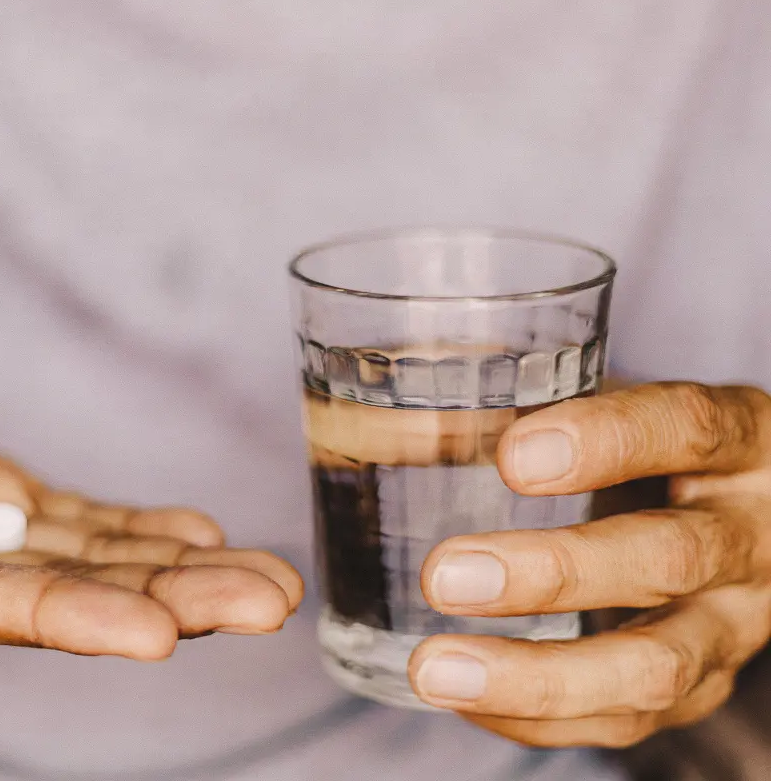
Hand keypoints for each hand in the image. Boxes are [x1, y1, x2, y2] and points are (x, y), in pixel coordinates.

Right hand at [0, 357, 301, 659]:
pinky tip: (202, 535)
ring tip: (273, 581)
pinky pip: (74, 522)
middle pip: (62, 598)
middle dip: (168, 604)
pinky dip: (138, 531)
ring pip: (87, 562)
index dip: (66, 619)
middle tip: (270, 603)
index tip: (160, 636)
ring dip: (181, 574)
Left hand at [409, 382, 770, 745]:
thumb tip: (384, 411)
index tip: (514, 455)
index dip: (608, 441)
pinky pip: (625, 721)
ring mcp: (734, 624)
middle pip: (668, 557)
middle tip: (444, 575)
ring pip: (654, 667)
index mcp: (737, 440)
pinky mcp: (699, 687)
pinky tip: (462, 697)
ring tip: (433, 667)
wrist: (736, 515)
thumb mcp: (611, 403)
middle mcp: (749, 535)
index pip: (686, 427)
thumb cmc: (647, 448)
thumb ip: (521, 397)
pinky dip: (534, 716)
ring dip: (535, 675)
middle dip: (551, 573)